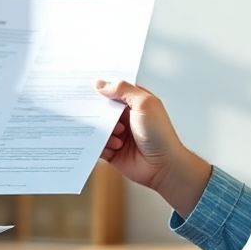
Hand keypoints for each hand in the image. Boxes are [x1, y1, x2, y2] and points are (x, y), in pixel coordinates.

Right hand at [95, 79, 210, 215]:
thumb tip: (101, 83)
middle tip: (94, 112)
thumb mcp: (144, 103)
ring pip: (97, 128)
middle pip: (101, 109)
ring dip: (104, 131)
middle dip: (96, 111)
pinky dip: (102, 146)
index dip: (101, 88)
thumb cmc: (160, 134)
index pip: (113, 90)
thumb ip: (123, 90)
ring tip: (118, 136)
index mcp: (134, 103)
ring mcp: (118, 135)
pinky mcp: (113, 151)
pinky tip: (116, 148)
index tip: (87, 86)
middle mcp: (125, 118)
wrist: (163, 166)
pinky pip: (97, 146)